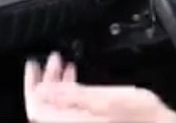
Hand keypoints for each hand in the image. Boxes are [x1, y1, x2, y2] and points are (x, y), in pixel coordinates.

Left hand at [24, 52, 175, 122]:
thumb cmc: (142, 116)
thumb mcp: (108, 98)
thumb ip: (73, 95)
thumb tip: (42, 90)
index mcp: (72, 122)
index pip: (38, 106)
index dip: (33, 83)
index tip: (36, 64)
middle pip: (46, 107)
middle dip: (47, 80)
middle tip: (54, 59)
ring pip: (58, 108)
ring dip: (59, 85)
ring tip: (66, 66)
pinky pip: (70, 110)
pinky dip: (71, 93)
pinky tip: (78, 81)